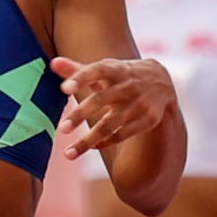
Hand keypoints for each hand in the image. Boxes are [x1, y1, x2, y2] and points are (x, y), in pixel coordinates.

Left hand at [50, 55, 178, 162]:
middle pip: (101, 100)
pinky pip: (123, 134)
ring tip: (68, 153)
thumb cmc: (122, 75)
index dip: (81, 78)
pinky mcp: (148, 119)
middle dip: (80, 114)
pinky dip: (106, 141)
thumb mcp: (105, 69)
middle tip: (62, 129)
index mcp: (115, 69)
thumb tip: (53, 63)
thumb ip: (78, 69)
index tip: (64, 88)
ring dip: (88, 140)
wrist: (163, 81)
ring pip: (110, 124)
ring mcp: (139, 103)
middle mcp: (128, 85)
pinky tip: (91, 147)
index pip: (97, 71)